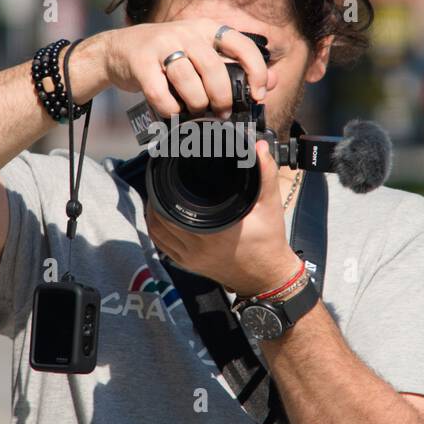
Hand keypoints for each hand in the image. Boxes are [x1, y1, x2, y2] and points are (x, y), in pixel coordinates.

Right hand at [101, 19, 273, 118]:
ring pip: (188, 82)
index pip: (242, 45)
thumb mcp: (202, 55)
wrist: (118, 51)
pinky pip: (161, 93)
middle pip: (214, 69)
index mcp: (207, 29)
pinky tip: (171, 110)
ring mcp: (161, 44)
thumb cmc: (168, 57)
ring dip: (196, 104)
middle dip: (222, 98)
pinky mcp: (140, 61)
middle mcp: (186, 32)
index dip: (256, 72)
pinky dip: (169, 109)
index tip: (258, 95)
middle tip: (222, 113)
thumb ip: (235, 68)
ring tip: (194, 110)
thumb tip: (273, 82)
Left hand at [146, 139, 302, 296]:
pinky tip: (159, 216)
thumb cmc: (269, 241)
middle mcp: (198, 246)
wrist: (267, 277)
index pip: (177, 205)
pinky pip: (162, 246)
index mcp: (215, 231)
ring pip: (158, 232)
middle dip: (156, 196)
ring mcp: (190, 258)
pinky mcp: (188, 265)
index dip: (165, 187)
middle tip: (158, 178)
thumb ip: (265, 174)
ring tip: (156, 194)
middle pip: (161, 217)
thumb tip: (259, 147)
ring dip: (153, 213)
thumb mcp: (270, 205)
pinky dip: (157, 229)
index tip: (166, 170)